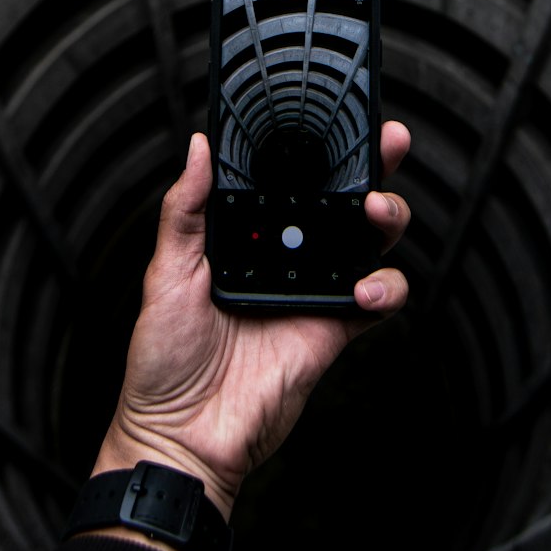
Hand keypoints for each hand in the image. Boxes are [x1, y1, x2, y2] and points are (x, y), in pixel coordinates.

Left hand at [92, 121, 410, 524]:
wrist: (183, 435)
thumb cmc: (162, 359)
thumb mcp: (165, 272)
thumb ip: (186, 208)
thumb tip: (200, 146)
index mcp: (248, 235)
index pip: (291, 180)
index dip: (318, 147)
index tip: (337, 115)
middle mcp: (287, 256)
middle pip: (343, 200)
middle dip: (374, 165)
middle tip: (388, 141)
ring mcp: (315, 289)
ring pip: (371, 239)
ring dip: (387, 216)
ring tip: (374, 211)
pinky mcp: (335, 328)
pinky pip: (380, 299)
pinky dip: (387, 286)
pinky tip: (365, 287)